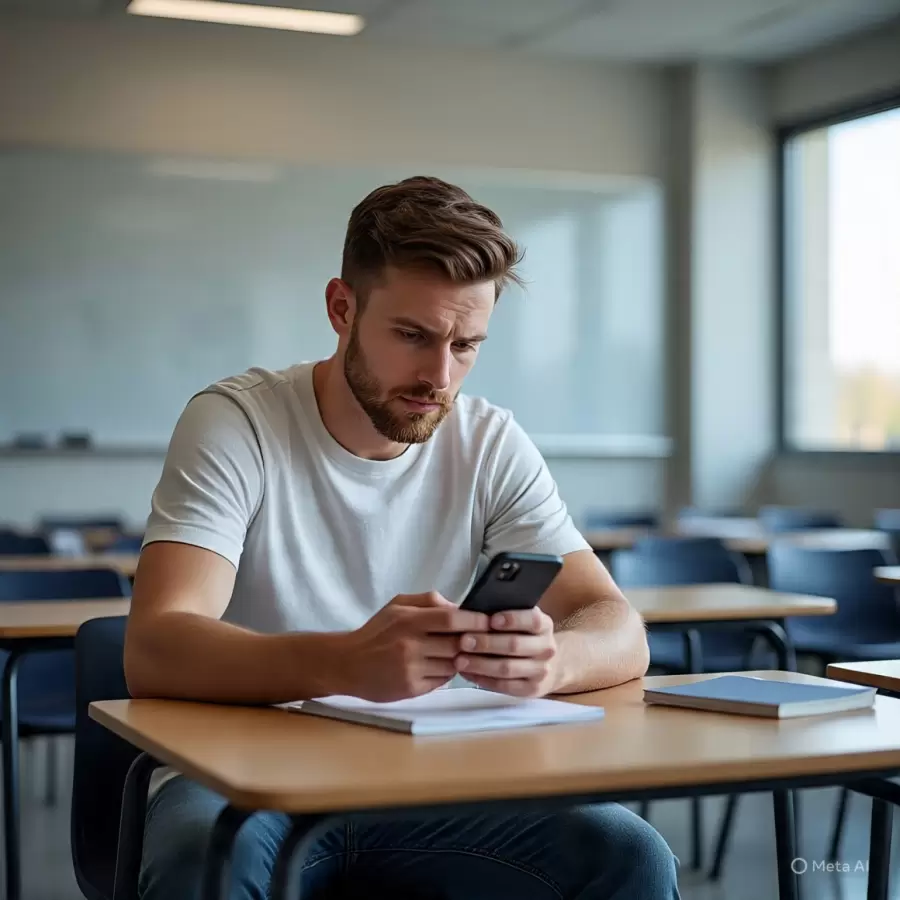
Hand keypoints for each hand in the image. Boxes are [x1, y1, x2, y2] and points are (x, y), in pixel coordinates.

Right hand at [339, 592, 489, 701]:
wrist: (348, 664)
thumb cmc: (376, 632)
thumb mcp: (397, 606)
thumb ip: (428, 601)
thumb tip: (459, 606)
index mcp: (409, 620)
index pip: (452, 619)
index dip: (476, 621)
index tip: (490, 621)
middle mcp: (411, 645)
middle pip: (457, 643)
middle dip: (473, 642)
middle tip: (483, 639)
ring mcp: (411, 669)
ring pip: (453, 664)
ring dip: (461, 659)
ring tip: (461, 652)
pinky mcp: (411, 689)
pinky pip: (442, 681)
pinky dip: (447, 673)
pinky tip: (441, 666)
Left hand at [454, 607, 558, 696]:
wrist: (544, 664)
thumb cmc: (523, 635)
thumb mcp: (521, 620)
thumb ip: (503, 613)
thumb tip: (473, 610)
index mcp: (544, 625)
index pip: (532, 620)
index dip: (512, 619)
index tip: (491, 620)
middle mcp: (546, 648)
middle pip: (515, 645)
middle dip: (486, 643)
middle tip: (462, 641)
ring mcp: (540, 671)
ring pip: (507, 668)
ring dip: (480, 664)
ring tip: (459, 660)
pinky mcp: (531, 690)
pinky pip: (504, 686)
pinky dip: (483, 679)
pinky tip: (467, 673)